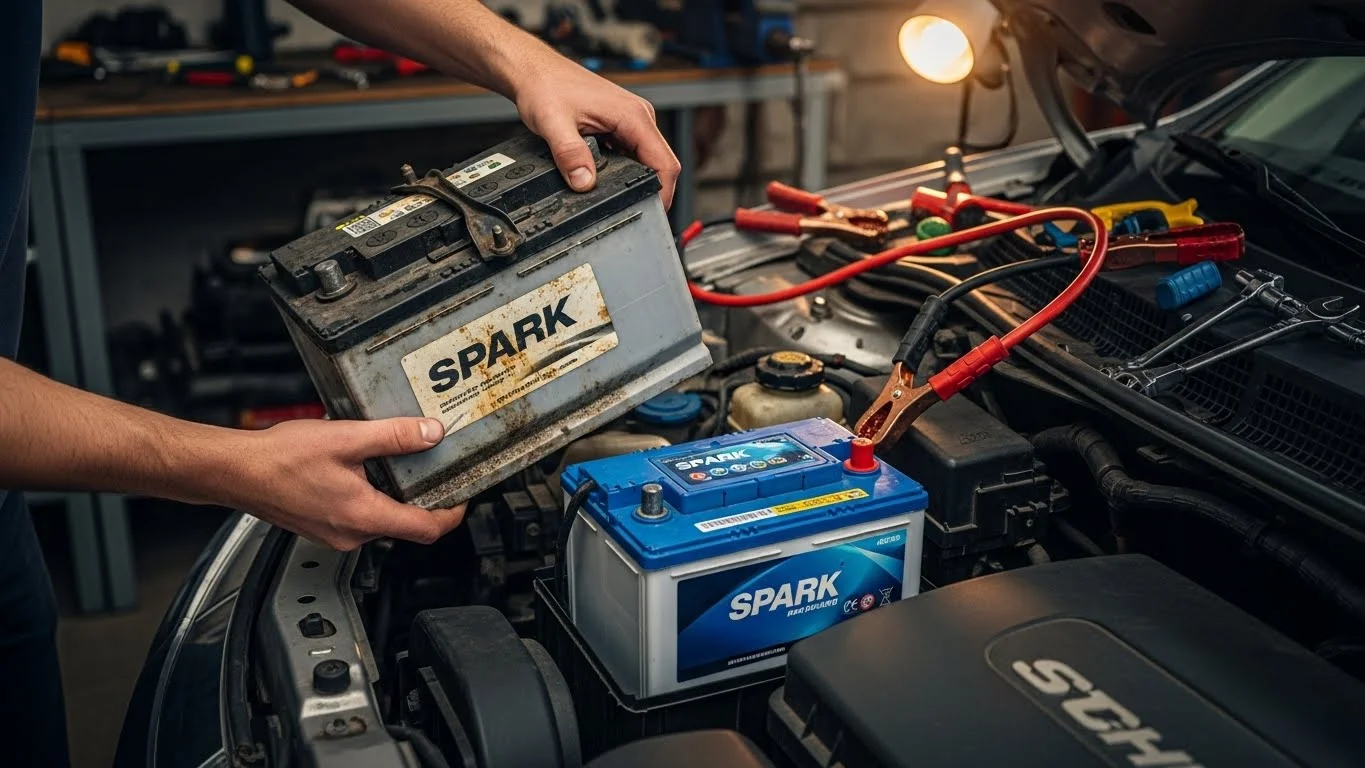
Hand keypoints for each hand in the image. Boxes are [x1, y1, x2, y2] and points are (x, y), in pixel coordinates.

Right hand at [226, 417, 464, 550]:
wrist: (235, 471)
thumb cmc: (280, 459)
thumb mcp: (347, 438)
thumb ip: (394, 436)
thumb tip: (430, 434)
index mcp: (364, 516)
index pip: (427, 529)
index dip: (452, 513)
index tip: (463, 496)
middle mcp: (352, 534)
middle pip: (406, 524)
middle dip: (424, 498)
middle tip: (434, 469)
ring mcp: (335, 535)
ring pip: (381, 519)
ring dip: (394, 495)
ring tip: (396, 462)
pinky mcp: (321, 528)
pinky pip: (359, 517)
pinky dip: (370, 496)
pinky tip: (361, 469)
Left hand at [512, 57, 680, 207]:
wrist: (535, 71)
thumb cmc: (546, 86)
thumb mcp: (553, 123)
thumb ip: (570, 154)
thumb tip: (584, 182)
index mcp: (633, 115)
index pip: (665, 162)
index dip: (664, 193)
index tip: (653, 213)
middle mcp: (638, 117)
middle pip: (660, 164)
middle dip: (650, 191)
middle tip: (632, 213)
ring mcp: (631, 121)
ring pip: (646, 161)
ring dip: (635, 181)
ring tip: (617, 198)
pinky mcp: (620, 126)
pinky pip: (632, 155)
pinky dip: (624, 172)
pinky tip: (606, 180)